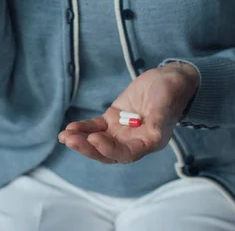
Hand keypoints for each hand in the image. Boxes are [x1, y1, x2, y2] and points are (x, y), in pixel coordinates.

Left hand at [58, 62, 198, 164]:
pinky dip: (83, 128)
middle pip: (106, 152)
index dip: (108, 149)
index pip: (124, 154)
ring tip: (64, 136)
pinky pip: (95, 127)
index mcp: (147, 143)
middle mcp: (132, 142)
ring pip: (97, 140)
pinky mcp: (113, 119)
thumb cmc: (171, 93)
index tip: (94, 138)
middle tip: (69, 140)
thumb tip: (153, 135)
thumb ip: (158, 121)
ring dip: (81, 140)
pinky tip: (70, 128)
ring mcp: (121, 131)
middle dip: (87, 148)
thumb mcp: (165, 105)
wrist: (168, 80)